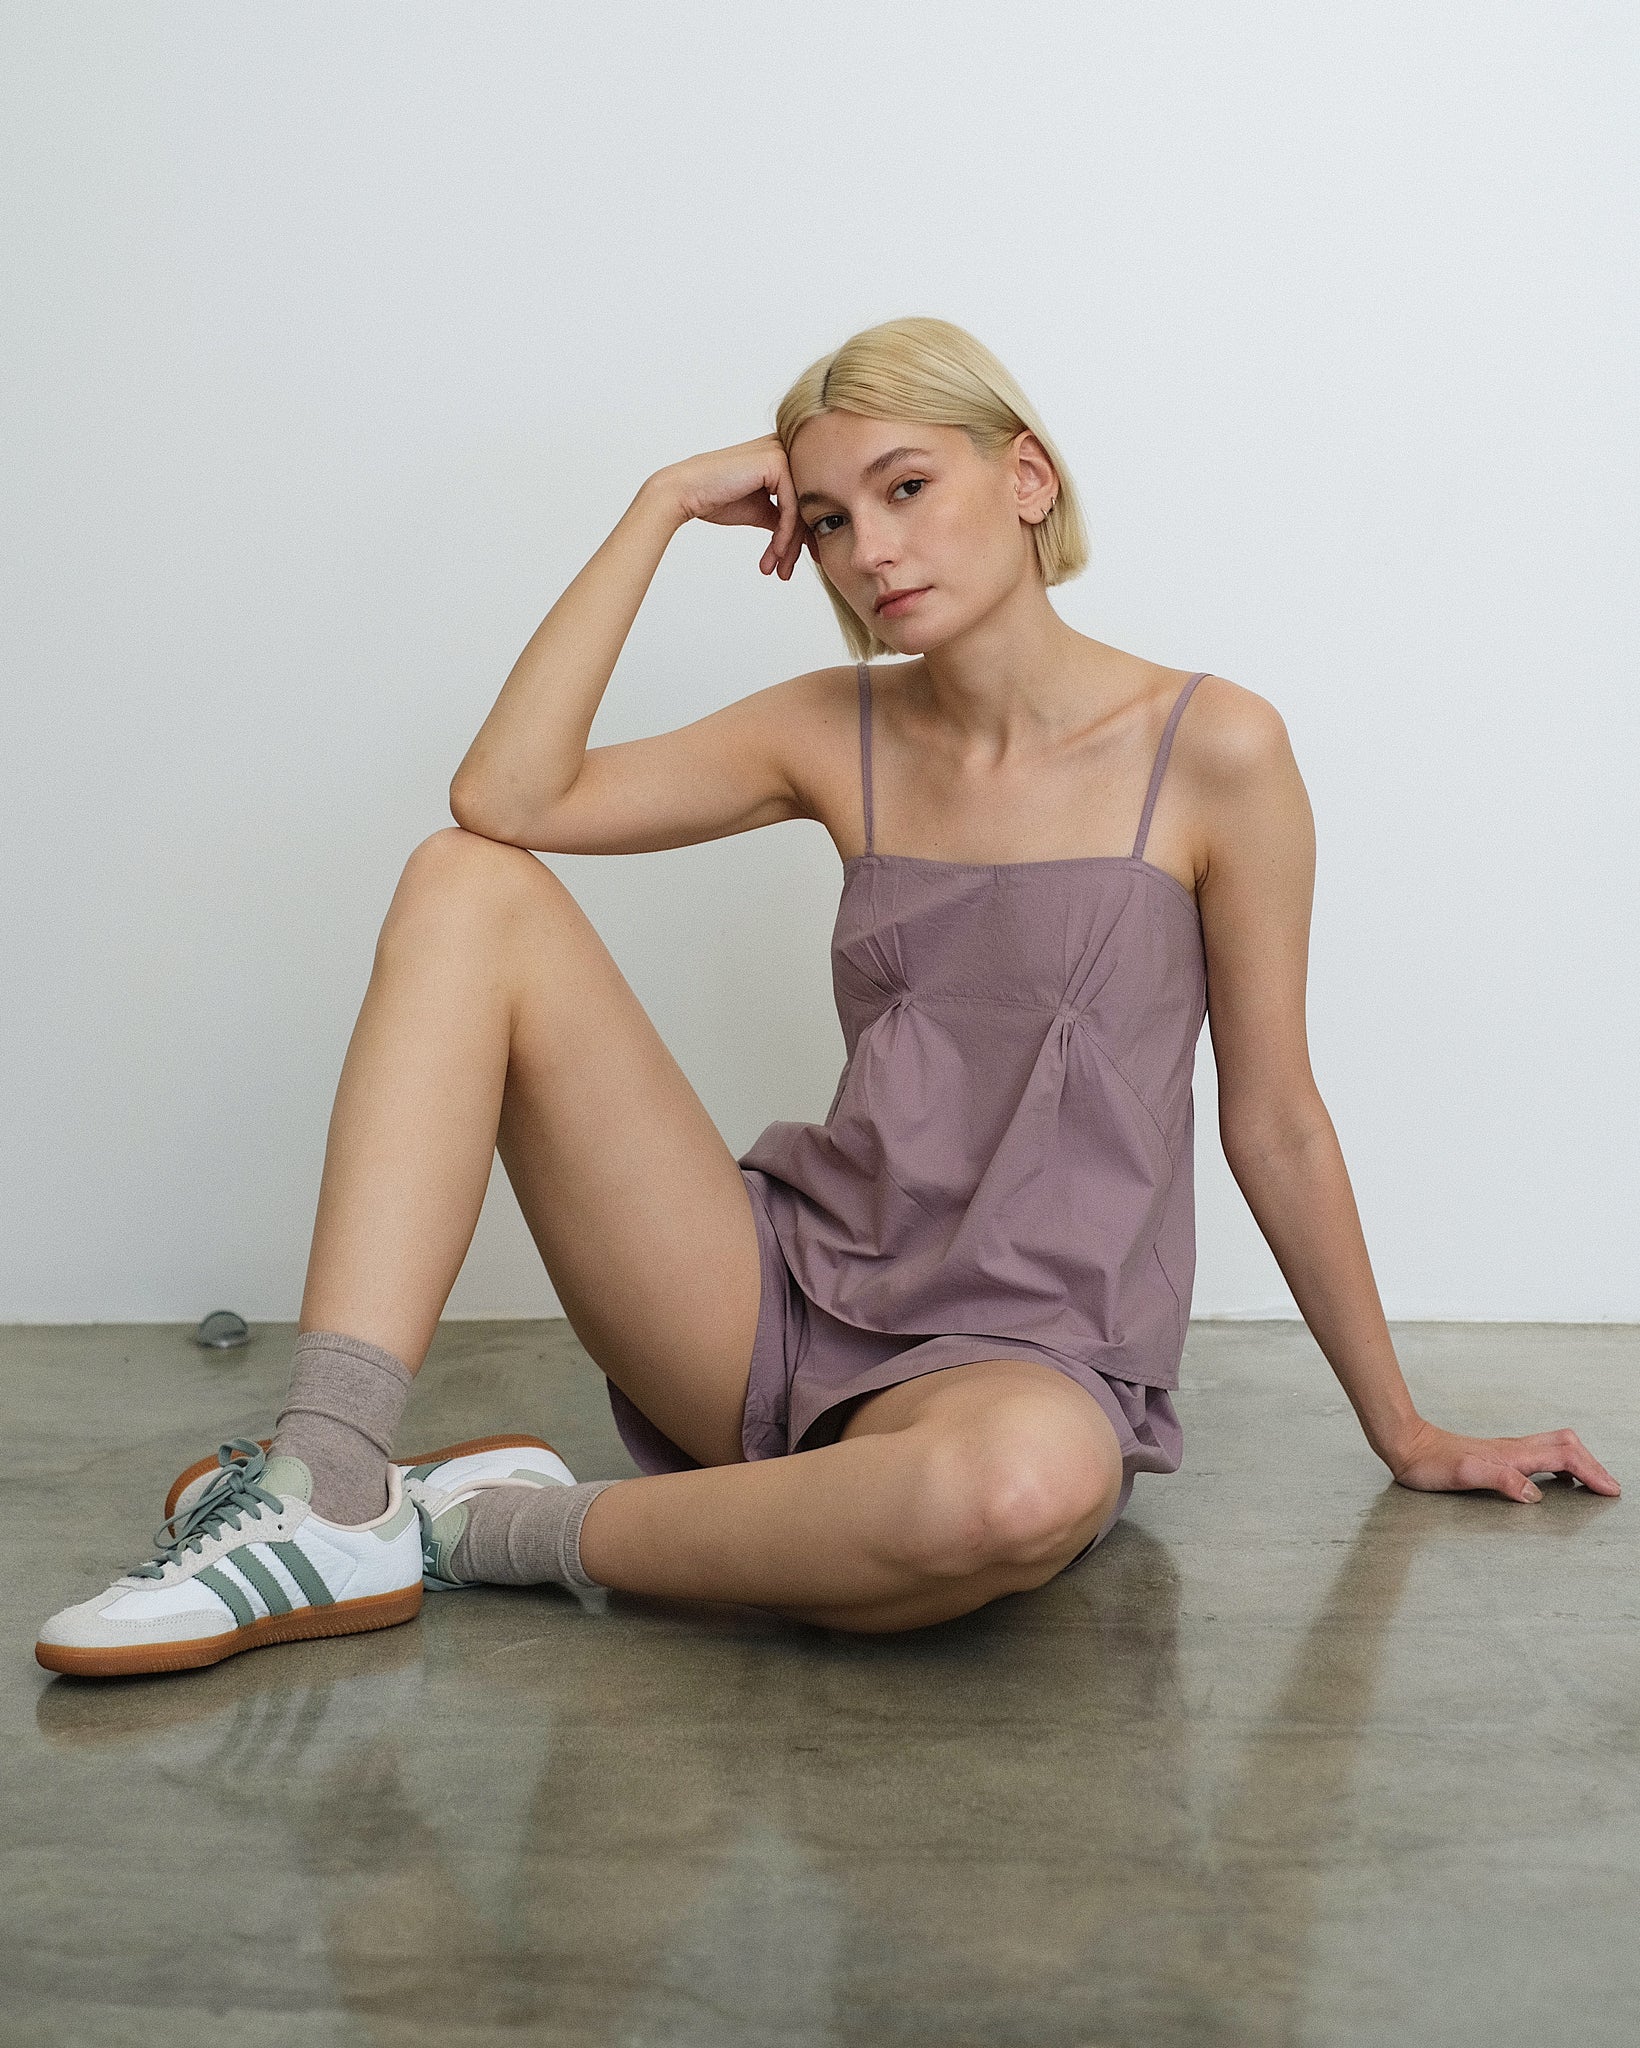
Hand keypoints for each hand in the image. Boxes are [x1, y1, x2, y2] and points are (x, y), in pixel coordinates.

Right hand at [650, 436, 815, 580]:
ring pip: (800, 509)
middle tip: (786, 572)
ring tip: (778, 569)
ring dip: (789, 545)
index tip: (792, 562)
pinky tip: (775, 553)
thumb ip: (783, 516)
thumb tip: (805, 536)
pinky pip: (790, 508)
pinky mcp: (776, 462)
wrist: (686, 493)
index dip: (800, 535)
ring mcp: (782, 452)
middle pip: (804, 505)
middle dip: (797, 544)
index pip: (802, 500)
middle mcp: (785, 448)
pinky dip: (785, 535)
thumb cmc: (716, 499)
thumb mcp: (760, 510)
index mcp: (781, 457)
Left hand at [1383, 1417, 1620, 1502]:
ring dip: (1580, 1463)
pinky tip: (1555, 1481)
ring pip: (1556, 1448)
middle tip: (1609, 1487)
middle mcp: (1514, 1449)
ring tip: (1593, 1484)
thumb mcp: (1464, 1475)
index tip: (1610, 1489)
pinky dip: (1560, 1465)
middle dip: (1593, 1464)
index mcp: (1512, 1455)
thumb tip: (1534, 1494)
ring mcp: (1507, 1451)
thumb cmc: (1431, 1463)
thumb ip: (1501, 1481)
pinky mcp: (1499, 1456)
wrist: (1408, 1447)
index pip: (1564, 1458)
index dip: (1591, 1472)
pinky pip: (1540, 1455)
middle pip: (1567, 1446)